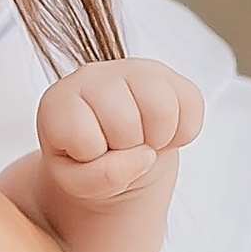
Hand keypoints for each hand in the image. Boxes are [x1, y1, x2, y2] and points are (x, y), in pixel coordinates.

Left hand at [36, 60, 205, 210]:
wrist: (114, 152)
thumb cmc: (87, 162)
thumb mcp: (77, 183)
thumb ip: (99, 177)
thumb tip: (145, 156)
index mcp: (60, 101)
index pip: (84, 136)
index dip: (92, 158)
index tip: (89, 155)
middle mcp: (93, 75)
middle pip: (125, 121)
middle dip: (126, 149)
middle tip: (119, 149)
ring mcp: (132, 69)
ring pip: (161, 108)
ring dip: (157, 139)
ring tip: (140, 142)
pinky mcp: (167, 75)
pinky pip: (190, 105)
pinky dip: (182, 133)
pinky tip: (160, 133)